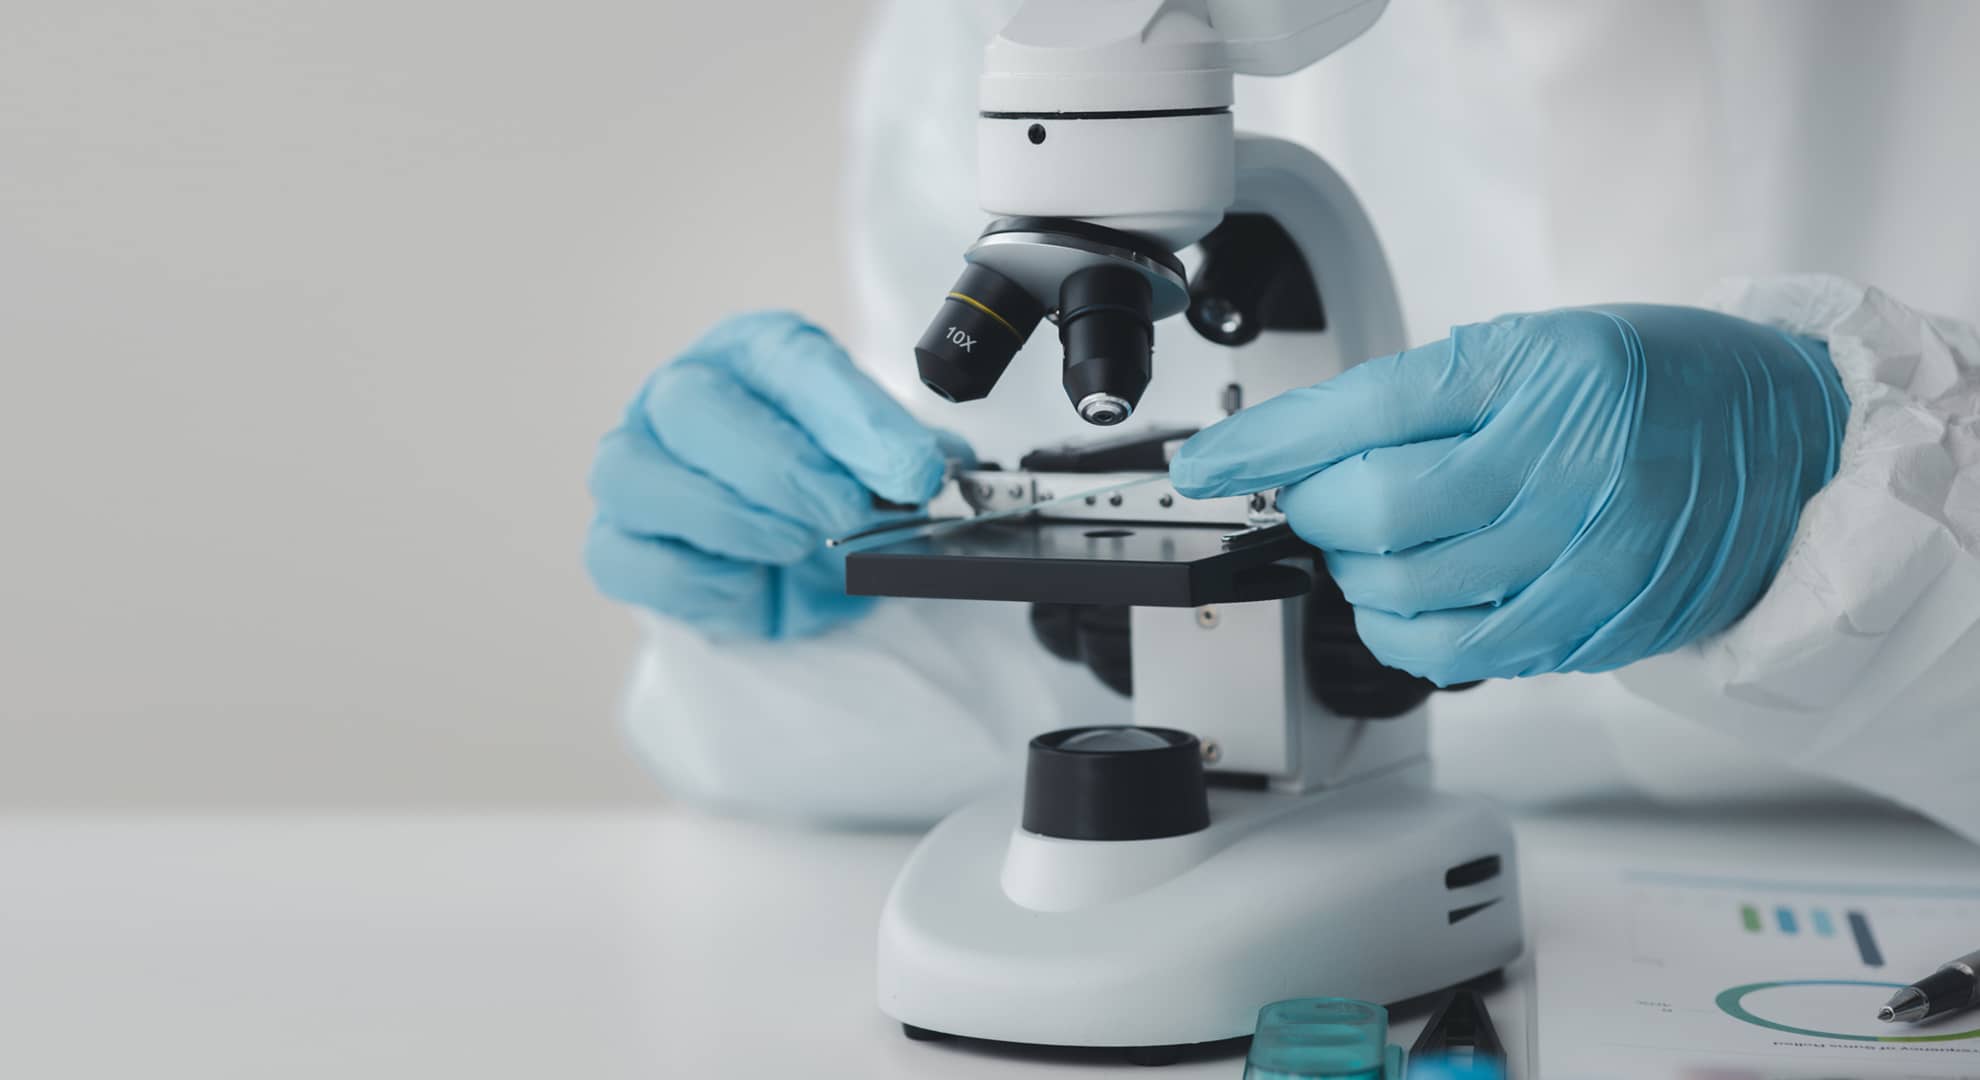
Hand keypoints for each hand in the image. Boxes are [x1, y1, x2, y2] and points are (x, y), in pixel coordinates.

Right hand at [585, 311, 965, 639]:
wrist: (797, 561)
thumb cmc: (834, 491)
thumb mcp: (885, 469)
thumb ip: (910, 461)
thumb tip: (939, 467)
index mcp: (756, 355)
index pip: (791, 363)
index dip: (853, 418)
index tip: (913, 472)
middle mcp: (682, 395)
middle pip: (694, 404)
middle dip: (781, 468)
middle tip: (847, 513)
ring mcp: (634, 465)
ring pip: (635, 473)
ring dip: (730, 517)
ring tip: (796, 546)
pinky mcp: (613, 542)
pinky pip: (626, 557)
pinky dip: (695, 579)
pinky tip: (750, 582)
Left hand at [1170, 305, 1848, 683]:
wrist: (1786, 440)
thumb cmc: (1655, 384)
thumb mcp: (1538, 347)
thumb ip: (1422, 397)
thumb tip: (1299, 451)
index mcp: (1537, 372)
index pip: (1363, 409)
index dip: (1264, 442)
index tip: (1204, 461)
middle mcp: (1561, 464)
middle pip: (1371, 509)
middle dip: (1313, 506)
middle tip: (1319, 492)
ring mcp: (1578, 555)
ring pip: (1399, 587)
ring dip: (1353, 566)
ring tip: (1375, 537)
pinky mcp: (1588, 624)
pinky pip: (1453, 651)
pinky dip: (1399, 629)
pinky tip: (1404, 598)